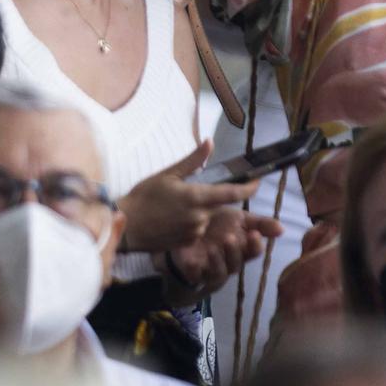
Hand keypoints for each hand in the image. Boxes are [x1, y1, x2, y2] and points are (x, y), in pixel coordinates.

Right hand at [117, 140, 259, 252]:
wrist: (128, 225)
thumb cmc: (143, 197)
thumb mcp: (167, 174)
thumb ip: (192, 160)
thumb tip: (209, 142)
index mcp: (197, 196)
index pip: (232, 193)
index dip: (249, 188)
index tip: (257, 182)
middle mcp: (200, 216)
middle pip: (217, 205)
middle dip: (209, 198)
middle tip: (186, 193)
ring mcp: (195, 231)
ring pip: (206, 218)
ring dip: (198, 211)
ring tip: (173, 206)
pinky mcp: (189, 242)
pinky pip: (197, 230)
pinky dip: (190, 222)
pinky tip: (171, 218)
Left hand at [161, 207, 282, 304]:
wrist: (184, 228)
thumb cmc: (216, 223)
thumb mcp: (237, 218)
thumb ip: (259, 223)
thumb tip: (282, 229)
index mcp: (241, 249)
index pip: (253, 251)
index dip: (254, 245)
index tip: (253, 234)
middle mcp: (229, 262)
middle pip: (237, 263)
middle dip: (235, 252)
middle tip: (229, 238)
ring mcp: (212, 270)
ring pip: (220, 272)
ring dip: (218, 261)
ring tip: (213, 248)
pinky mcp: (194, 273)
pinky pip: (197, 277)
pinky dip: (197, 270)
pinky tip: (195, 262)